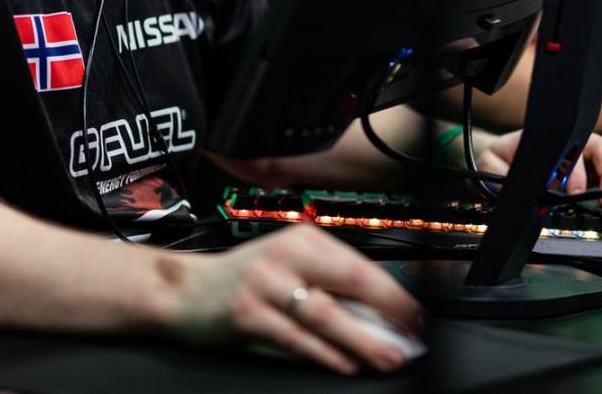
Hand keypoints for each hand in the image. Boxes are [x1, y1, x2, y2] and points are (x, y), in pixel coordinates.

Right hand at [170, 224, 423, 374]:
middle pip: (347, 282)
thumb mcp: (287, 266)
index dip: (391, 292)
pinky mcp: (248, 314)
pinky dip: (325, 353)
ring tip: (388, 356)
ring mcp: (265, 283)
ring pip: (325, 313)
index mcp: (301, 238)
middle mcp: (284, 254)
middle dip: (387, 312)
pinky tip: (345, 364)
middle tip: (413, 336)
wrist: (186, 290)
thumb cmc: (244, 279)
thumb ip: (326, 282)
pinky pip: (296, 338)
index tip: (415, 314)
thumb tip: (379, 315)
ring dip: (363, 339)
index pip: (358, 263)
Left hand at [478, 130, 601, 215]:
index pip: (572, 148)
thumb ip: (501, 173)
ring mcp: (589, 161)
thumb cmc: (502, 157)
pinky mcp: (597, 176)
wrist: (504, 160)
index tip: (570, 192)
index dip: (575, 169)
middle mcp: (575, 146)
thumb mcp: (492, 162)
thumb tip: (514, 187)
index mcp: (551, 139)